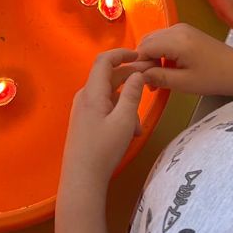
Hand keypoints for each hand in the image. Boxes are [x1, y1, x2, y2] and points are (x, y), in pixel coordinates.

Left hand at [62, 49, 149, 182]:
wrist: (81, 179)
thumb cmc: (104, 149)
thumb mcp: (124, 121)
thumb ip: (132, 95)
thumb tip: (137, 74)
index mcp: (92, 92)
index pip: (104, 60)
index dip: (122, 53)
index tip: (141, 55)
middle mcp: (84, 97)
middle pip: (109, 77)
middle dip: (130, 78)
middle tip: (151, 80)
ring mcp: (83, 110)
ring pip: (110, 96)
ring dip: (127, 104)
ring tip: (138, 126)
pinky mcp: (85, 122)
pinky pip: (105, 108)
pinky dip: (119, 114)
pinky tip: (130, 133)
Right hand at [137, 23, 232, 96]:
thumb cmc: (213, 78)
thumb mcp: (184, 83)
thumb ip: (159, 77)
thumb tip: (138, 76)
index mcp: (176, 40)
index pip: (144, 47)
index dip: (138, 64)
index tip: (140, 81)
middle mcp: (176, 29)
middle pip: (147, 40)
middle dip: (144, 60)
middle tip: (149, 81)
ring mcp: (182, 28)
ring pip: (155, 39)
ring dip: (152, 56)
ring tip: (158, 78)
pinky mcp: (187, 32)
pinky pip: (165, 39)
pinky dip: (161, 52)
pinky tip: (167, 68)